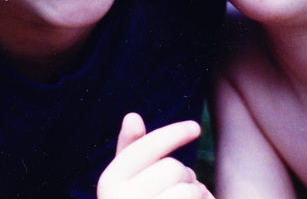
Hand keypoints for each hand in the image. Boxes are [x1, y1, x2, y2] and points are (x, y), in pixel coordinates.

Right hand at [97, 113, 214, 198]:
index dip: (174, 133)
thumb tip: (132, 115)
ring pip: (189, 189)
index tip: (196, 126)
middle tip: (178, 195)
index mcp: (108, 184)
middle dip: (184, 177)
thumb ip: (130, 153)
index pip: (147, 148)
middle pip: (173, 168)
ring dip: (198, 195)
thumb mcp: (126, 185)